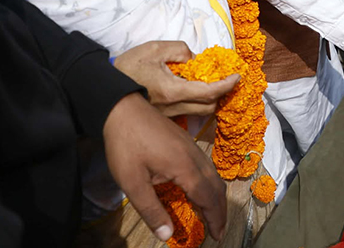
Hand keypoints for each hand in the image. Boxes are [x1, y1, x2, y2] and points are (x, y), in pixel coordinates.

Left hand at [103, 93, 226, 243]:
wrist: (122, 108)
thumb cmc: (125, 145)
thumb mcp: (132, 183)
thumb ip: (151, 210)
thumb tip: (167, 235)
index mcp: (185, 167)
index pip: (208, 198)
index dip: (214, 219)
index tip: (217, 237)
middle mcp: (194, 156)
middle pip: (216, 187)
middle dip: (220, 211)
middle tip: (218, 231)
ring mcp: (191, 146)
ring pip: (213, 175)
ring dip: (216, 197)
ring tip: (212, 214)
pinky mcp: (185, 141)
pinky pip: (206, 165)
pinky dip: (210, 183)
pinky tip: (200, 189)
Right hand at [113, 41, 239, 116]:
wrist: (106, 90)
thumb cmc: (128, 68)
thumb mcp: (154, 49)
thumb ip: (179, 50)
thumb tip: (193, 59)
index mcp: (173, 91)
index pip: (209, 92)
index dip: (227, 85)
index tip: (237, 77)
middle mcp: (173, 108)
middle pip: (208, 107)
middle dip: (221, 94)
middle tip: (225, 79)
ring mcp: (168, 116)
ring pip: (198, 112)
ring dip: (209, 99)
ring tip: (209, 83)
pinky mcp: (163, 118)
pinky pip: (186, 113)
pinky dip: (195, 103)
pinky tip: (191, 90)